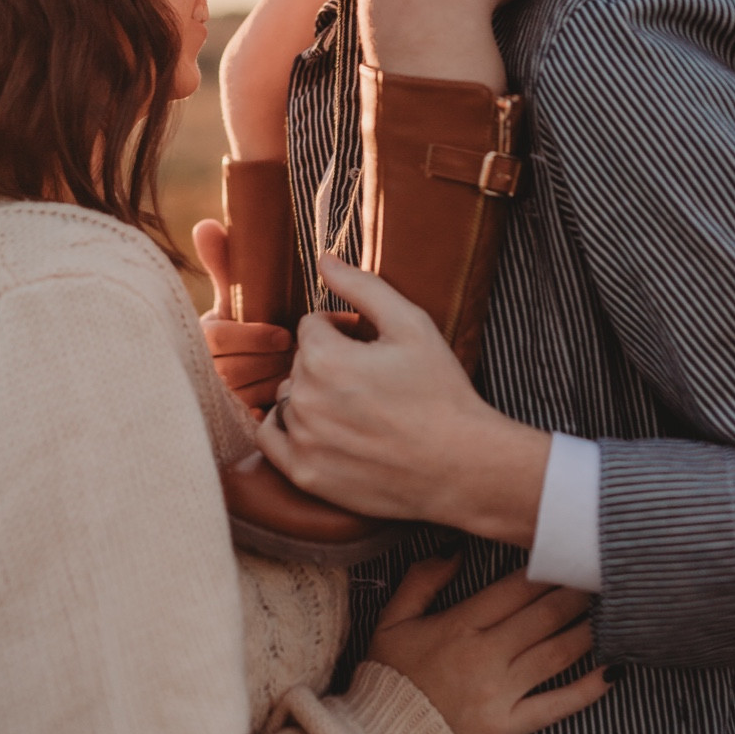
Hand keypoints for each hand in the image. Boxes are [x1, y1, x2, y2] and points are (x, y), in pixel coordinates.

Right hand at [193, 219, 292, 410]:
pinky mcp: (235, 425)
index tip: (283, 333)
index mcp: (198, 336)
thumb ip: (223, 263)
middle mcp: (201, 371)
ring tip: (302, 370)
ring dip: (278, 382)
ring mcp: (218, 401)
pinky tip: (299, 398)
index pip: (216, 339)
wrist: (244, 370)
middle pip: (234, 371)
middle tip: (300, 352)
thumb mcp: (233, 297)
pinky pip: (259, 421)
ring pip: (248, 395)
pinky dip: (279, 408)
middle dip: (270, 360)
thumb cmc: (243, 325)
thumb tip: (206, 224)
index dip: (251, 337)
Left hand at [256, 254, 550, 544]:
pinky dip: (288, 429)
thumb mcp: (411, 325)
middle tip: (369, 379)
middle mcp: (304, 400)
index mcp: (324, 358)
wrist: (463, 466)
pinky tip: (320, 428)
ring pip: (288, 399)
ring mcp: (303, 441)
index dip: (341, 330)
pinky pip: (271, 439)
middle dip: (327, 363)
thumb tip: (323, 258)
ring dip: (311, 397)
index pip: (310, 327)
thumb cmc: (441, 392)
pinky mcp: (306, 475)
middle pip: (299, 363)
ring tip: (356, 408)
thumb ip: (362, 286)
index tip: (370, 346)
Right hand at [369, 560, 609, 733]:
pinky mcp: (508, 727)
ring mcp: (499, 692)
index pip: (513, 590)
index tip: (566, 555)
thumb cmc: (388, 678)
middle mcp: (484, 655)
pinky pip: (555, 706)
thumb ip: (422, 581)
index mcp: (458, 626)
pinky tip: (612, 672)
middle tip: (599, 577)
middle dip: (574, 594)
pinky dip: (587, 689)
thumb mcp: (392, 622)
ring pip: (555, 654)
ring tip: (610, 613)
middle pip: (542, 617)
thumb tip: (454, 548)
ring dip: (586, 631)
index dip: (544, 571)